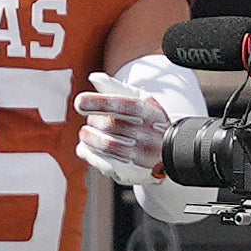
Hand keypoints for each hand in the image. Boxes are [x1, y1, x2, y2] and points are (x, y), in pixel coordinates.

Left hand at [75, 69, 172, 183]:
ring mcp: (142, 156)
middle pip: (109, 125)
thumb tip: (93, 77)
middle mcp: (149, 134)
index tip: (79, 102)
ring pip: (105, 144)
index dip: (98, 103)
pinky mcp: (132, 172)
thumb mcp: (141, 101)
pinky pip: (103, 163)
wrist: (171, 152)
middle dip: (93, 121)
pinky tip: (85, 147)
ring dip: (88, 137)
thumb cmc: (149, 121)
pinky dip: (88, 153)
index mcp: (150, 112)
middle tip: (92, 121)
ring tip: (86, 133)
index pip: (122, 105)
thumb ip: (116, 88)